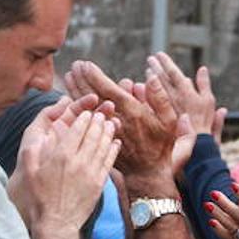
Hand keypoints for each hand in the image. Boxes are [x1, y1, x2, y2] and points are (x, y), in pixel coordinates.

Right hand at [8, 97, 119, 233]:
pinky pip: (109, 161)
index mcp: (62, 156)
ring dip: (108, 132)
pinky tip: (116, 142)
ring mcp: (91, 172)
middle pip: (93, 134)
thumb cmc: (39, 198)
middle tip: (102, 112)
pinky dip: (113, 149)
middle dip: (99, 121)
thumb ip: (33, 151)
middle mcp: (79, 161)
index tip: (87, 112)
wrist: (56, 224)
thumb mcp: (30, 172)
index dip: (84, 117)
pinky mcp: (99, 183)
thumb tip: (41, 135)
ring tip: (111, 123)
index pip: (77, 129)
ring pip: (104, 146)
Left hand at [65, 61, 177, 183]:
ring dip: (76, 91)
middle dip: (82, 80)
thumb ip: (160, 97)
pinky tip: (71, 99)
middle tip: (74, 66)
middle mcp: (115, 120)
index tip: (85, 64)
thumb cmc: (162, 145)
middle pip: (93, 96)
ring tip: (69, 77)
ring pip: (87, 107)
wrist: (148, 173)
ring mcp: (105, 130)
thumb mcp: (169, 121)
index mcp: (131, 112)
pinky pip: (85, 121)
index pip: (108, 90)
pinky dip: (77, 109)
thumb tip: (150, 76)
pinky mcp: (100, 139)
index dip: (95, 76)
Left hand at [146, 52, 225, 139]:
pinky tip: (140, 90)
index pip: (172, 73)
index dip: (166, 62)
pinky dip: (144, 95)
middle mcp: (172, 98)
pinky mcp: (157, 118)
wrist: (195, 145)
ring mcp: (163, 108)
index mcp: (185, 92)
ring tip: (147, 71)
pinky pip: (148, 104)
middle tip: (150, 59)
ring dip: (150, 79)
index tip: (159, 54)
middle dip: (155, 67)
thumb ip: (204, 84)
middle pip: (160, 79)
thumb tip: (202, 68)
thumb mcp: (209, 102)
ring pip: (153, 89)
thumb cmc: (204, 124)